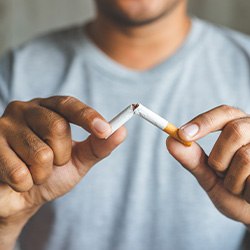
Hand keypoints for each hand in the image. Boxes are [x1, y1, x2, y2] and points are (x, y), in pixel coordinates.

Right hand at [0, 96, 125, 233]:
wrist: (23, 195)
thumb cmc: (52, 173)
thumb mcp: (79, 159)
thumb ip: (99, 145)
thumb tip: (122, 131)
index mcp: (48, 108)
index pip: (69, 105)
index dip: (88, 117)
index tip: (105, 130)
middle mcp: (25, 110)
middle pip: (57, 127)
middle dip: (61, 155)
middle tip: (52, 163)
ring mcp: (4, 126)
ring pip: (40, 153)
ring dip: (43, 173)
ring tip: (33, 172)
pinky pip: (19, 172)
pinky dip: (26, 184)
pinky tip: (18, 180)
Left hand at [167, 105, 249, 223]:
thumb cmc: (233, 192)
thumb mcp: (209, 176)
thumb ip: (192, 159)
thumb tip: (170, 140)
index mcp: (240, 128)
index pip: (224, 113)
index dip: (203, 122)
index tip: (182, 135)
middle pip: (235, 131)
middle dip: (219, 159)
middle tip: (221, 175)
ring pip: (245, 157)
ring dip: (233, 181)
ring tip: (239, 188)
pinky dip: (246, 192)